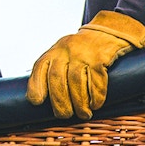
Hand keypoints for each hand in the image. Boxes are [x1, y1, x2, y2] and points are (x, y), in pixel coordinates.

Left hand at [26, 10, 144, 119]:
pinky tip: (96, 104)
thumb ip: (55, 70)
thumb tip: (45, 101)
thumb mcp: (64, 53)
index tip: (37, 102)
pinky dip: (96, 96)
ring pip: (76, 81)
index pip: (39, 68)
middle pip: (57, 79)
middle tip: (65, 115)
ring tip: (83, 114)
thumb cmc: (83, 50)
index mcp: (54, 51)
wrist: (109, 30)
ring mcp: (83, 52)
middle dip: (60, 102)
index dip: (36, 86)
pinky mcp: (101, 56)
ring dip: (79, 103)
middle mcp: (66, 50)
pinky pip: (96, 80)